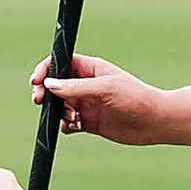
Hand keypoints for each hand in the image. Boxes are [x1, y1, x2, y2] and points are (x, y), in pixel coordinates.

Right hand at [30, 50, 167, 145]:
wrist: (154, 121)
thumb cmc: (135, 97)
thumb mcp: (104, 88)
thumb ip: (75, 88)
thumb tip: (49, 85)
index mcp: (90, 69)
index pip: (60, 63)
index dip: (45, 70)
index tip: (36, 81)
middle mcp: (85, 85)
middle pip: (54, 85)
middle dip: (43, 92)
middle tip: (38, 100)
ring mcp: (86, 104)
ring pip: (58, 105)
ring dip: (56, 111)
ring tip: (71, 116)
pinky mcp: (88, 122)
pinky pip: (67, 123)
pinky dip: (66, 125)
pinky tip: (75, 126)